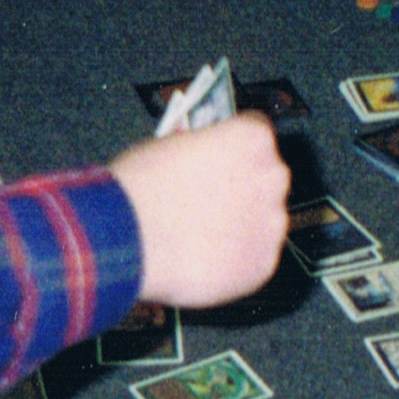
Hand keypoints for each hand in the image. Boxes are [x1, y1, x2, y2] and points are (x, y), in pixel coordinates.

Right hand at [110, 114, 291, 307]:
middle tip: (210, 203)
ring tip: (203, 237)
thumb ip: (201, 149)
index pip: (257, 136)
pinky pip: (255, 258)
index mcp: (252, 138)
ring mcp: (271, 223)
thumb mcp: (169, 145)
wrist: (127, 239)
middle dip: (243, 188)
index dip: (234, 151)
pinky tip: (205, 259)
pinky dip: (236, 260)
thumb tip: (203, 159)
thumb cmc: (140, 188)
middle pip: (266, 178)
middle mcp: (272, 176)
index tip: (221, 163)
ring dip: (242, 225)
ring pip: (264, 221)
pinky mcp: (263, 263)